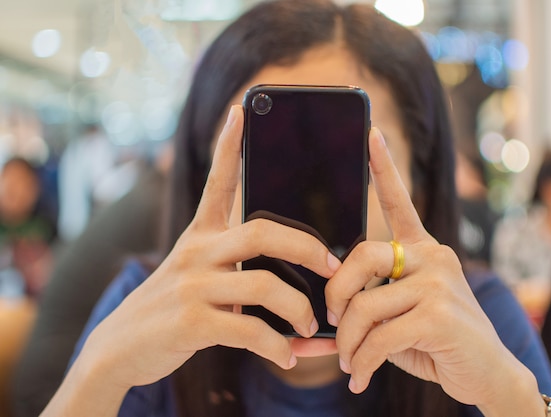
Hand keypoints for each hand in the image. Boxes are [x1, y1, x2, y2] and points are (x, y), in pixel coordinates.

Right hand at [80, 105, 340, 389]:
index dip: (228, 147)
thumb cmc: (172, 308)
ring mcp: (192, 285)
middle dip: (307, 248)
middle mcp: (196, 252)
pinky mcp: (190, 322)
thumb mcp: (197, 275)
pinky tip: (286, 356)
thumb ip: (238, 271)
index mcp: (200, 236)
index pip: (217, 184)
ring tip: (310, 326)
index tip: (239, 111)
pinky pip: (249, 331)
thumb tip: (295, 283)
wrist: (118, 348)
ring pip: (264, 286)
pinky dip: (276, 347)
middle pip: (263, 233)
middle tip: (333, 267)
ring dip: (298, 310)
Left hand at [325, 128, 540, 412]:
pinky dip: (362, 361)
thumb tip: (330, 304)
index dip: (384, 167)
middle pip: (362, 255)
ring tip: (349, 360)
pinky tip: (360, 376)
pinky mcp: (440, 314)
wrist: (486, 374)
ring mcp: (440, 282)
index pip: (401, 202)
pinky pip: (379, 336)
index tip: (369, 133)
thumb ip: (375, 297)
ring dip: (348, 340)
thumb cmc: (436, 341)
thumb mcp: (403, 313)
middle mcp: (434, 256)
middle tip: (332, 319)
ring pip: (365, 304)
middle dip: (336, 292)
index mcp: (424, 250)